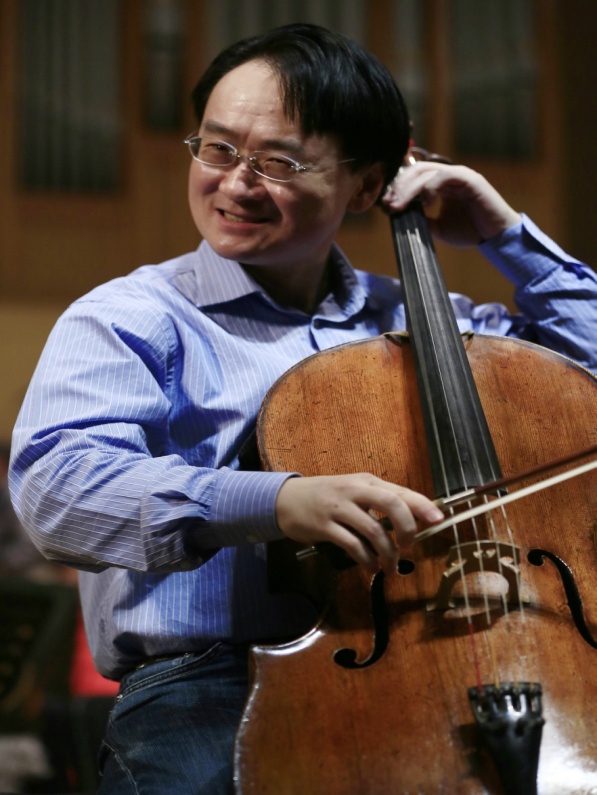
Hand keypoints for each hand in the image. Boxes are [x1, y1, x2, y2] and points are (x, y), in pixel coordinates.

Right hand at [275, 473, 443, 574]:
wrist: (286, 499)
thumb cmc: (326, 496)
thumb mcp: (354, 492)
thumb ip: (378, 503)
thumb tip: (411, 522)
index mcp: (366, 482)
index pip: (400, 491)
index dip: (422, 505)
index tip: (438, 520)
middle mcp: (355, 491)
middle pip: (391, 503)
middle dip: (407, 527)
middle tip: (410, 547)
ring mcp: (339, 508)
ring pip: (373, 529)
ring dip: (386, 552)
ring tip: (389, 567)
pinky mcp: (324, 526)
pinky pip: (352, 544)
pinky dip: (366, 559)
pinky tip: (370, 567)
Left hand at [383, 161, 520, 245]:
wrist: (494, 237)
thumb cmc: (470, 231)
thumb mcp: (438, 228)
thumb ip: (421, 220)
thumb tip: (400, 217)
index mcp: (440, 184)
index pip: (413, 177)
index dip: (398, 188)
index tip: (385, 204)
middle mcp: (449, 175)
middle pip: (416, 170)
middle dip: (399, 187)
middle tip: (389, 204)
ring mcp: (459, 175)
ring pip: (427, 172)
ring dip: (409, 189)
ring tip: (399, 205)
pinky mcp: (469, 179)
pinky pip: (444, 176)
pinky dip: (431, 188)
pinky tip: (426, 204)